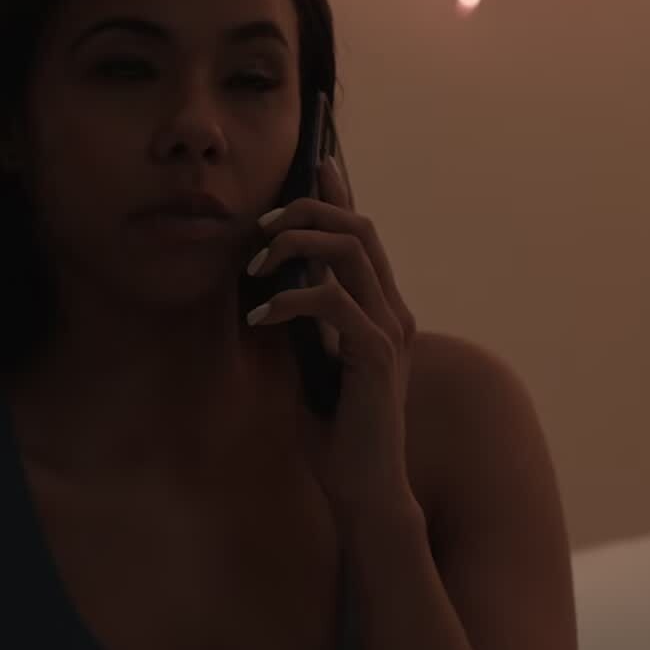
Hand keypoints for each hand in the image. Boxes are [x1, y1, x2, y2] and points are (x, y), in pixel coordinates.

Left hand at [245, 155, 419, 520]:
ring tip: (257, 266)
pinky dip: (291, 299)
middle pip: (358, 227)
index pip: (362, 235)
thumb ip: (299, 325)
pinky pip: (334, 302)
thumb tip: (264, 285)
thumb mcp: (307, 366)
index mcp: (381, 309)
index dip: (341, 192)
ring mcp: (389, 331)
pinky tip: (260, 314)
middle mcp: (392, 311)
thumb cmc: (335, 435)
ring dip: (297, 245)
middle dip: (309, 210)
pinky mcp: (376, 356)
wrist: (363, 490)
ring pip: (350, 250)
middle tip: (263, 226)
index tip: (317, 159)